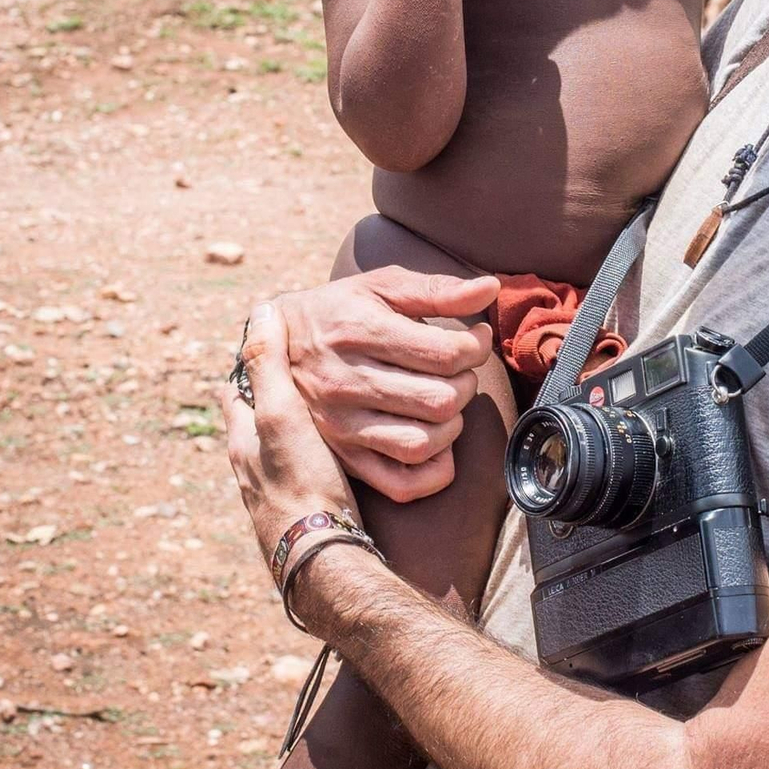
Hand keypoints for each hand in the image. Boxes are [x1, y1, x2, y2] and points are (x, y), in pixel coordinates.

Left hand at [221, 302, 359, 572]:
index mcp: (243, 437)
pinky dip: (326, 452)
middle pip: (259, 416)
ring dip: (305, 423)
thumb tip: (262, 310)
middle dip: (278, 391)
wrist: (321, 558)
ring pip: (286, 444)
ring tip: (336, 401)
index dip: (252, 358)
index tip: (273, 335)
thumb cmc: (299, 484)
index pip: (237, 386)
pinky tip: (348, 450)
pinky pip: (313, 469)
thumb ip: (269, 366)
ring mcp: (278, 490)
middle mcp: (254, 464)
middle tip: (306, 365)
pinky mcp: (308, 507)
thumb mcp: (280, 415)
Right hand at [278, 268, 500, 501]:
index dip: (476, 346)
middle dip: (466, 383)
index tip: (476, 339)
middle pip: (439, 399)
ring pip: (423, 442)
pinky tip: (437, 441)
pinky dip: (433, 470)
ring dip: (452, 424)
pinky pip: (401, 482)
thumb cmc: (340, 308)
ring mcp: (342, 423)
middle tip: (459, 370)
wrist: (277, 342)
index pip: (445, 353)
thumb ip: (438, 289)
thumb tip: (491, 288)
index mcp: (360, 332)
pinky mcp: (342, 454)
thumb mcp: (382, 285)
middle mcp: (346, 381)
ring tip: (446, 400)